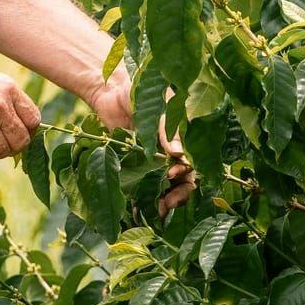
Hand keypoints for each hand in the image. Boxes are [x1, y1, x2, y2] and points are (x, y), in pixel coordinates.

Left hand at [88, 69, 194, 212]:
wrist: (111, 91)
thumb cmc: (140, 91)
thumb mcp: (157, 106)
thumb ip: (166, 129)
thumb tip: (178, 154)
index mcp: (185, 136)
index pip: (193, 159)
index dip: (187, 170)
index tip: (172, 173)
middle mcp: (174, 151)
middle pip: (185, 179)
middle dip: (179, 194)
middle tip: (168, 203)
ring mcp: (157, 160)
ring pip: (168, 187)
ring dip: (165, 201)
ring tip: (155, 213)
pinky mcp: (140, 166)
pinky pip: (147, 186)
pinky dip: (145, 200)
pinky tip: (139, 211)